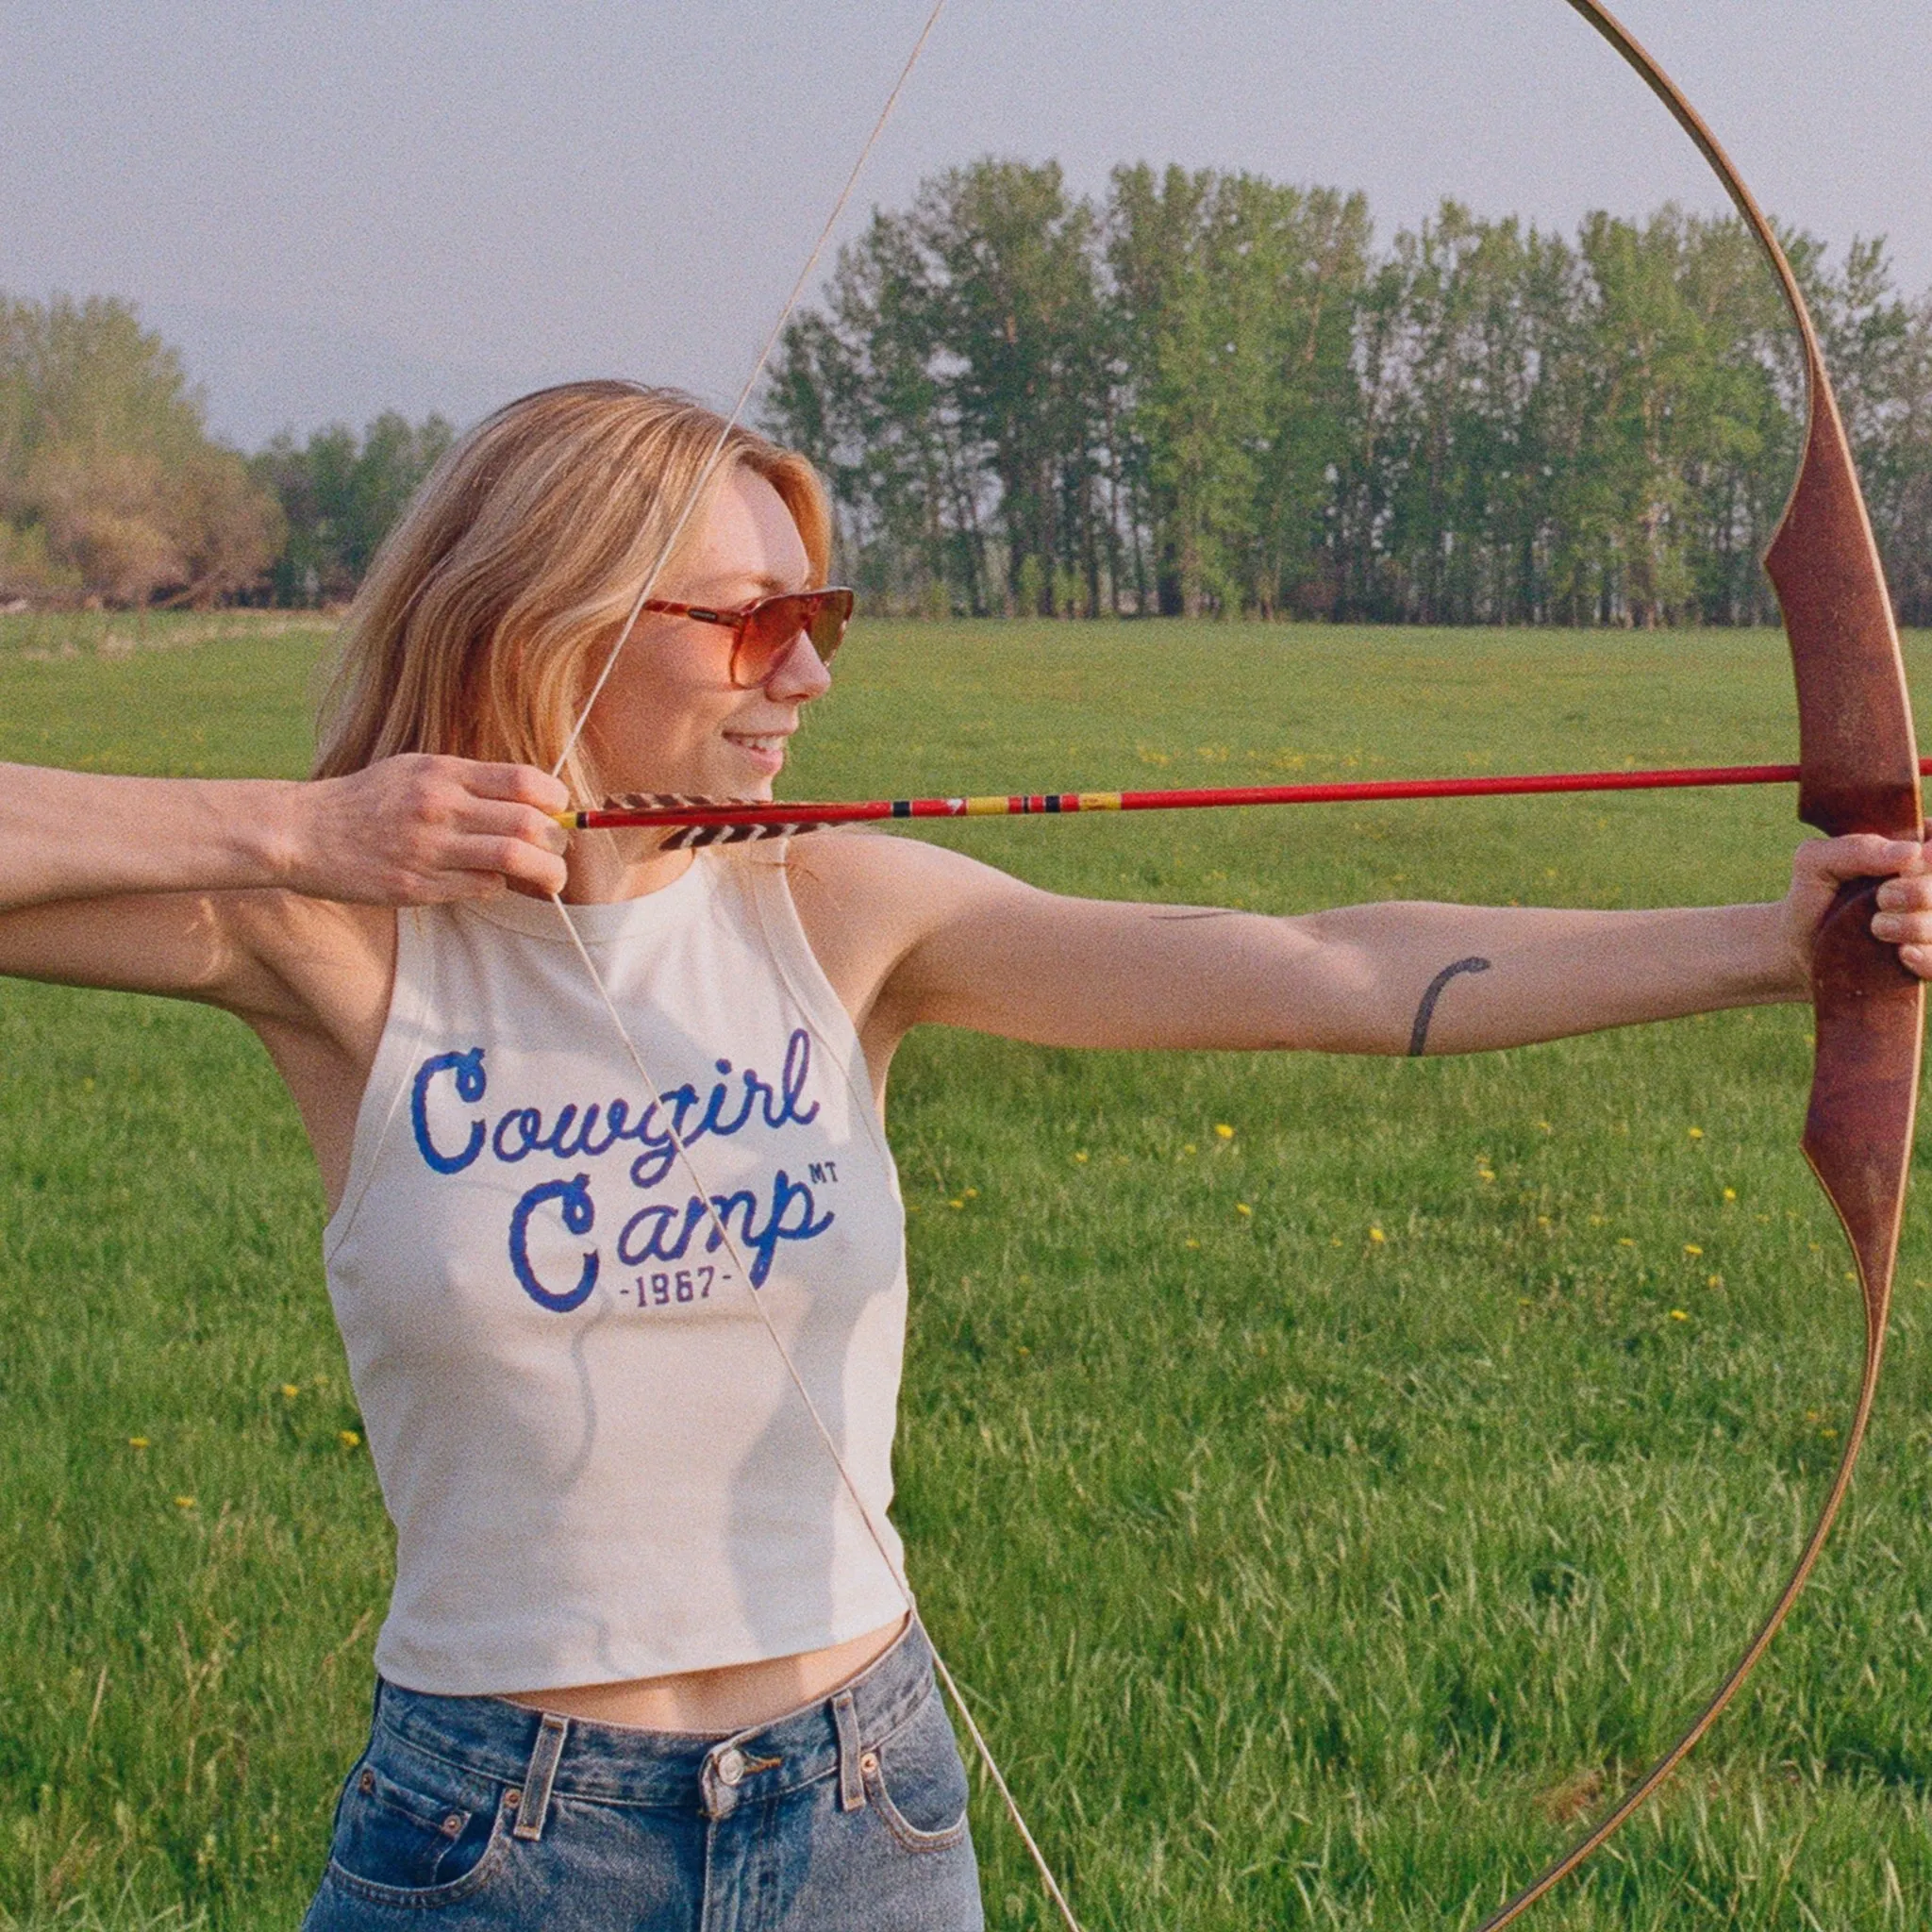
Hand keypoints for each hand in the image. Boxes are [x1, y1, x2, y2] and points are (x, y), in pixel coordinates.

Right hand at [279, 755, 571, 903]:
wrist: (304, 832)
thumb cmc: (367, 800)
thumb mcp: (415, 770)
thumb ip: (468, 780)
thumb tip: (530, 796)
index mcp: (443, 773)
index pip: (524, 780)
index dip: (556, 798)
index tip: (558, 810)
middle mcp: (440, 807)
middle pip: (529, 823)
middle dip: (558, 841)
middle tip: (558, 851)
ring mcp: (428, 849)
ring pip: (513, 860)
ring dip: (545, 873)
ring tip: (551, 879)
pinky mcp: (416, 886)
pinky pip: (481, 888)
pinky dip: (498, 887)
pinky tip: (492, 883)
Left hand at [1783, 831, 1931, 987]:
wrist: (1798, 948)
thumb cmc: (1813, 897)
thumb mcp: (1816, 863)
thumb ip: (1856, 848)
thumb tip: (1913, 852)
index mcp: (1910, 856)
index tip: (1917, 860)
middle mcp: (1926, 890)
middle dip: (1918, 891)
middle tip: (1882, 898)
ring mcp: (1927, 926)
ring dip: (1913, 925)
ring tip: (1877, 928)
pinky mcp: (1924, 960)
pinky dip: (1926, 957)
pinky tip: (1903, 953)